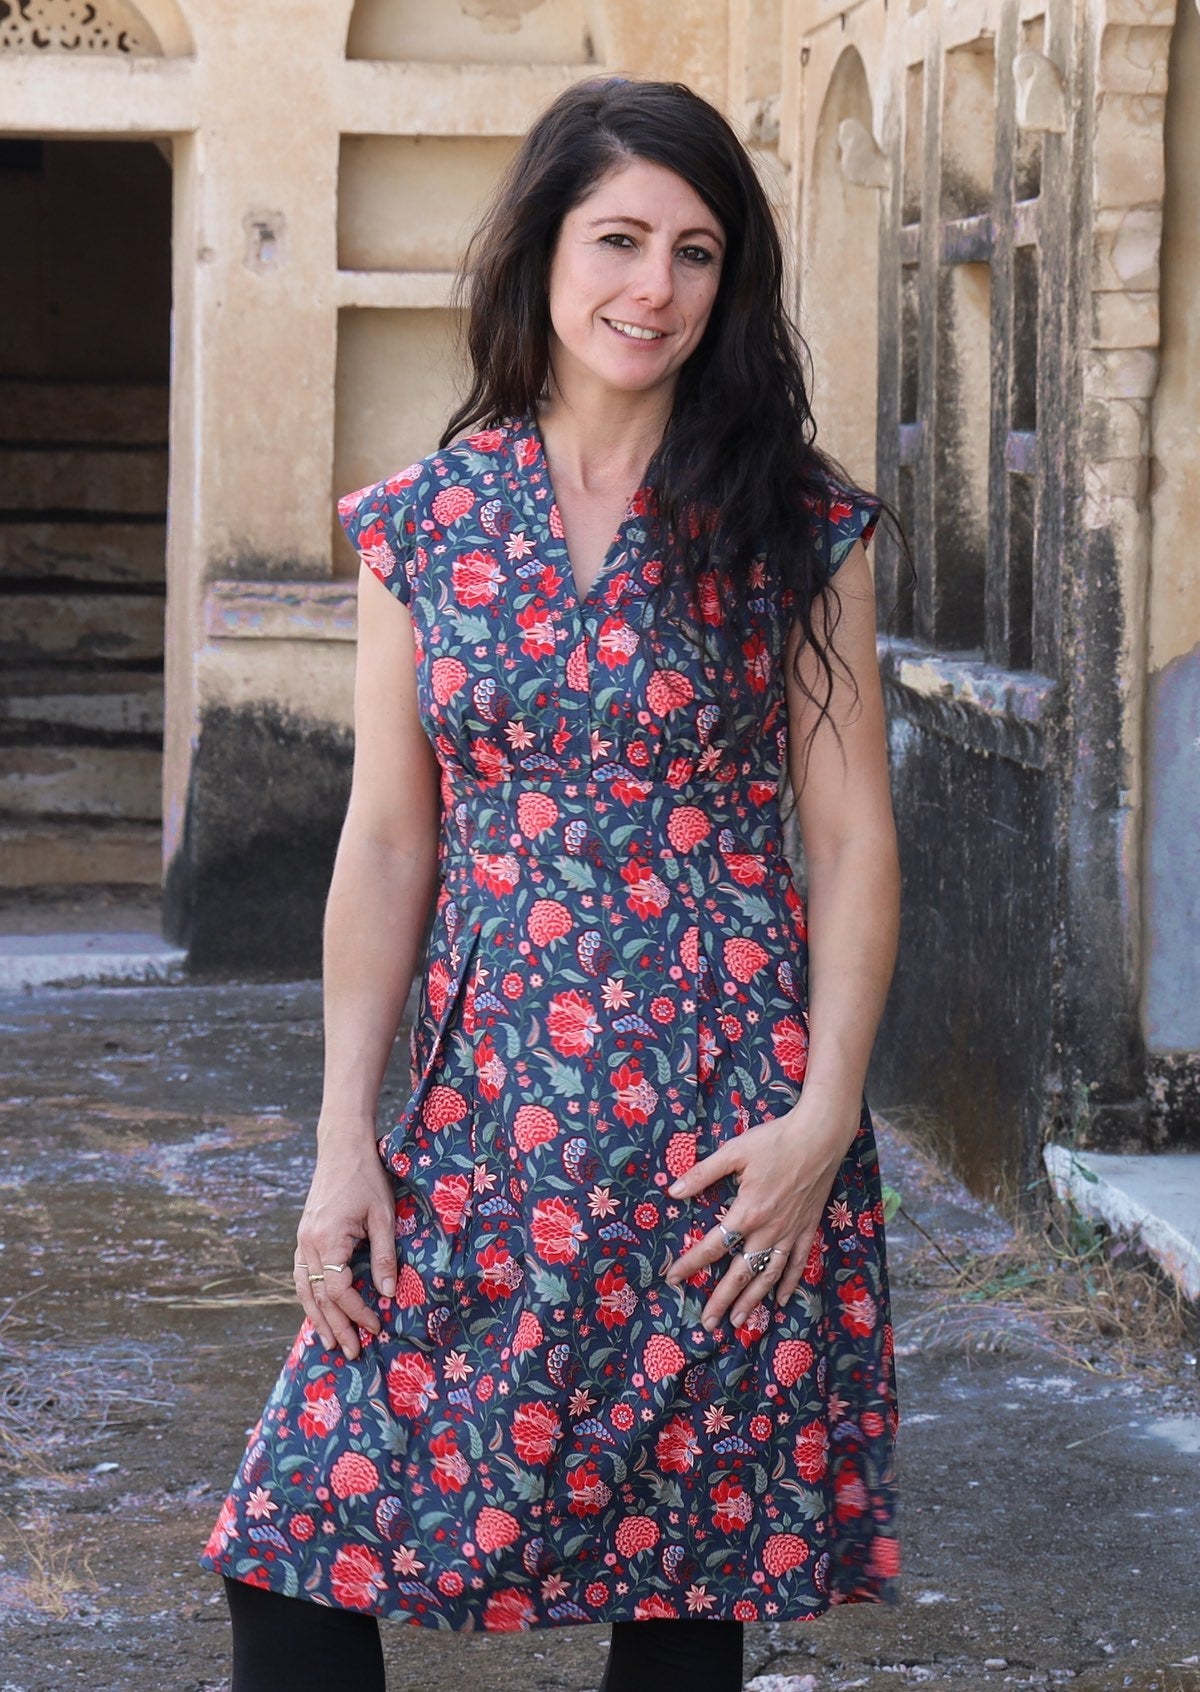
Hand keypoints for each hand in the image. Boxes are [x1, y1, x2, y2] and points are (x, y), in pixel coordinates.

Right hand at [293, 1127, 397, 1360]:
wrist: (342, 1148)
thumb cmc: (367, 1178)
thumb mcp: (383, 1216)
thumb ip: (385, 1255)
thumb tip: (389, 1292)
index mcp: (328, 1238)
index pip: (339, 1289)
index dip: (357, 1312)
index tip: (376, 1325)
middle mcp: (308, 1243)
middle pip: (319, 1296)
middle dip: (336, 1326)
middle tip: (353, 1352)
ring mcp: (302, 1240)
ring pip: (304, 1289)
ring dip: (318, 1318)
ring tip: (331, 1342)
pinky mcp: (303, 1236)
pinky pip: (302, 1275)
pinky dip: (310, 1297)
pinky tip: (319, 1312)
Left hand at [663, 1103, 856, 1331]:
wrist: (820, 1137)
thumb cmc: (775, 1141)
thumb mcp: (734, 1152)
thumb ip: (703, 1174)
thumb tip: (672, 1192)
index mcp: (747, 1212)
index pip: (712, 1246)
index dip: (690, 1263)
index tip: (673, 1278)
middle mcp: (768, 1230)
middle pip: (740, 1272)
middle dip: (722, 1300)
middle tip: (707, 1324)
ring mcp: (790, 1232)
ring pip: (768, 1275)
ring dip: (752, 1300)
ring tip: (738, 1321)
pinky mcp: (807, 1229)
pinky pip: (797, 1263)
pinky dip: (788, 1283)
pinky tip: (780, 1300)